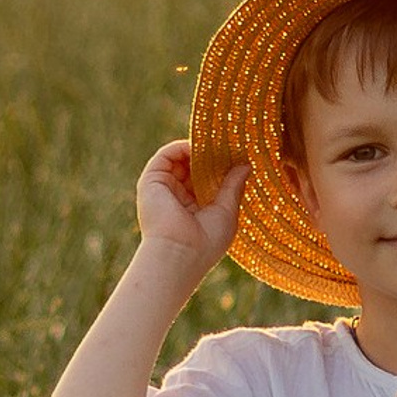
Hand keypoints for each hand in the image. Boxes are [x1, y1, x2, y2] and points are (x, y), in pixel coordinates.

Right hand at [136, 139, 248, 276]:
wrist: (179, 253)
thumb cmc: (206, 241)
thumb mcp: (227, 211)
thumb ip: (233, 187)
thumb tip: (245, 165)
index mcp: (195, 209)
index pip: (207, 181)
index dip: (221, 167)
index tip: (237, 156)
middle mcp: (178, 198)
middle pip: (193, 168)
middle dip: (210, 156)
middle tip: (229, 144)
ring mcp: (164, 189)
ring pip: (180, 159)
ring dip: (198, 149)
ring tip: (216, 143)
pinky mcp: (151, 181)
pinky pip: (166, 155)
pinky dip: (182, 147)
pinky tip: (199, 146)